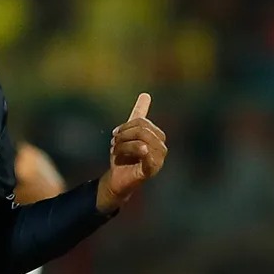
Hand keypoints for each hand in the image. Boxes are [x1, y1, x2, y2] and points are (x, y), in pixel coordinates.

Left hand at [97, 92, 166, 211]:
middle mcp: (160, 148)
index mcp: (156, 137)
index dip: (126, 126)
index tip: (115, 134)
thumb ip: (138, 115)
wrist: (116, 179)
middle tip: (113, 143)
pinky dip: (135, 152)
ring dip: (123, 145)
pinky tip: (128, 154)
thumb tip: (146, 94)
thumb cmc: (123, 157)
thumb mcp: (128, 133)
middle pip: (143, 130)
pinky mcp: (152, 170)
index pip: (142, 122)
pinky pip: (148, 157)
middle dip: (124, 134)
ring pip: (142, 142)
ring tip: (116, 152)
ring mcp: (158, 160)